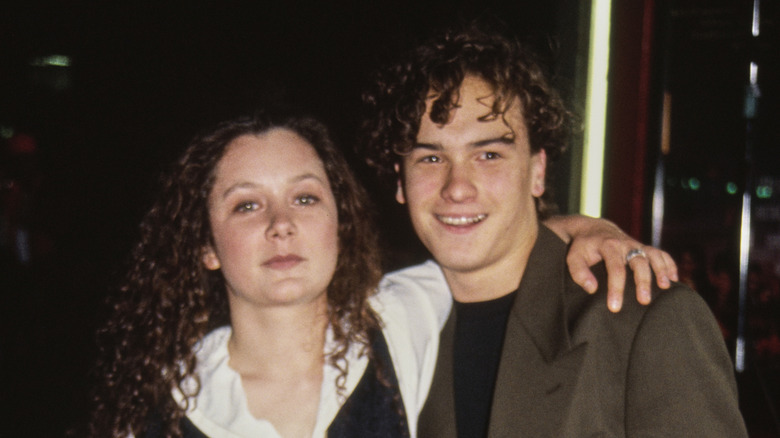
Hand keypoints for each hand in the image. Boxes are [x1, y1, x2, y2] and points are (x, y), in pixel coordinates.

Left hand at [544, 215, 678, 311]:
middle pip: (638, 261)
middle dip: (643, 281)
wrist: (593, 229)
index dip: (616, 288)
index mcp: (607, 246)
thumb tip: (592, 288)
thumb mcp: (573, 258)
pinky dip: (669, 264)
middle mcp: (625, 243)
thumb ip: (579, 272)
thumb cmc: (582, 247)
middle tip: (644, 301)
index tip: (615, 307)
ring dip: (661, 270)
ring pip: (653, 254)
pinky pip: (660, 253)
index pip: (615, 268)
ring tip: (665, 287)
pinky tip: (673, 279)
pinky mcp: (643, 247)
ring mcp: (636, 244)